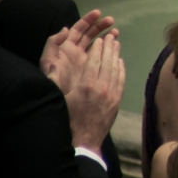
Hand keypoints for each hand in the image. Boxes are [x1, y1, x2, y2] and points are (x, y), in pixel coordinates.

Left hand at [41, 10, 118, 93]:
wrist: (60, 98)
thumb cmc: (53, 79)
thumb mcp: (48, 60)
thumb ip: (53, 43)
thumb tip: (66, 29)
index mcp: (66, 46)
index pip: (78, 29)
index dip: (87, 20)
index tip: (98, 13)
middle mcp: (76, 50)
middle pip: (89, 34)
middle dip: (100, 25)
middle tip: (111, 21)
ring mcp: (85, 59)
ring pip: (97, 43)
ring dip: (106, 36)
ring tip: (117, 32)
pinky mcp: (92, 68)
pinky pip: (101, 55)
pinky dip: (109, 49)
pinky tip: (116, 47)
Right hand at [65, 35, 124, 153]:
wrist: (84, 141)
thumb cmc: (68, 119)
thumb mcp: (60, 99)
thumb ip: (58, 80)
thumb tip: (55, 64)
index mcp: (86, 86)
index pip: (94, 61)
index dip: (98, 49)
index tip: (100, 39)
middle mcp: (102, 88)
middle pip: (107, 63)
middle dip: (109, 48)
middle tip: (111, 37)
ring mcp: (112, 95)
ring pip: (116, 71)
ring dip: (116, 56)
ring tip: (117, 45)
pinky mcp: (117, 102)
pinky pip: (121, 81)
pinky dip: (121, 70)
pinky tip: (120, 62)